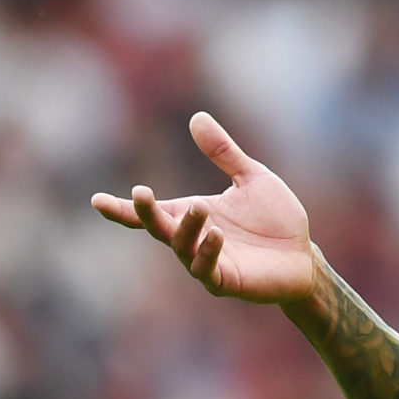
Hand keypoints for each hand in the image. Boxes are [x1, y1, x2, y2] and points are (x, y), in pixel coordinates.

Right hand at [92, 112, 316, 303]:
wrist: (303, 254)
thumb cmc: (275, 219)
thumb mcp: (251, 178)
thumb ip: (223, 152)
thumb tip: (196, 117)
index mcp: (193, 214)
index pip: (151, 213)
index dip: (123, 209)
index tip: (96, 200)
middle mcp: (193, 239)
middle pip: (159, 228)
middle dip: (146, 213)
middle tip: (141, 193)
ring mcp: (206, 262)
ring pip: (182, 248)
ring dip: (185, 228)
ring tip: (199, 207)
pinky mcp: (226, 281)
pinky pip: (207, 270)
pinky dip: (207, 252)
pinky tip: (216, 234)